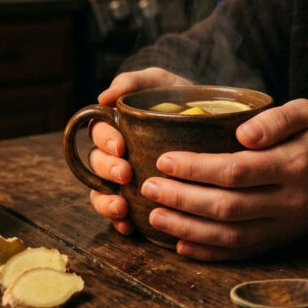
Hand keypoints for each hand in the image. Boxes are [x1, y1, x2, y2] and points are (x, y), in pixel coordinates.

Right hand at [87, 67, 191, 235]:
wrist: (211, 121)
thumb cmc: (179, 98)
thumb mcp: (159, 82)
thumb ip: (133, 81)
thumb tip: (103, 97)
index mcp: (115, 126)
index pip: (97, 132)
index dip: (104, 140)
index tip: (121, 146)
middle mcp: (115, 154)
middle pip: (97, 163)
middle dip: (106, 170)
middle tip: (125, 174)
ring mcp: (124, 179)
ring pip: (101, 191)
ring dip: (105, 201)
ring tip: (121, 208)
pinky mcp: (137, 199)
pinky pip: (120, 215)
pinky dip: (119, 222)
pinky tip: (128, 226)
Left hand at [142, 98, 307, 260]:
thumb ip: (276, 118)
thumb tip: (243, 134)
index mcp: (295, 164)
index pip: (236, 171)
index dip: (196, 168)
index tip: (164, 160)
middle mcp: (290, 201)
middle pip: (227, 206)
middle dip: (182, 198)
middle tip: (148, 187)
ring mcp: (285, 227)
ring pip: (230, 235)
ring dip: (188, 229)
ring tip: (154, 216)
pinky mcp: (280, 242)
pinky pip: (241, 252)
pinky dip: (208, 253)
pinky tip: (180, 245)